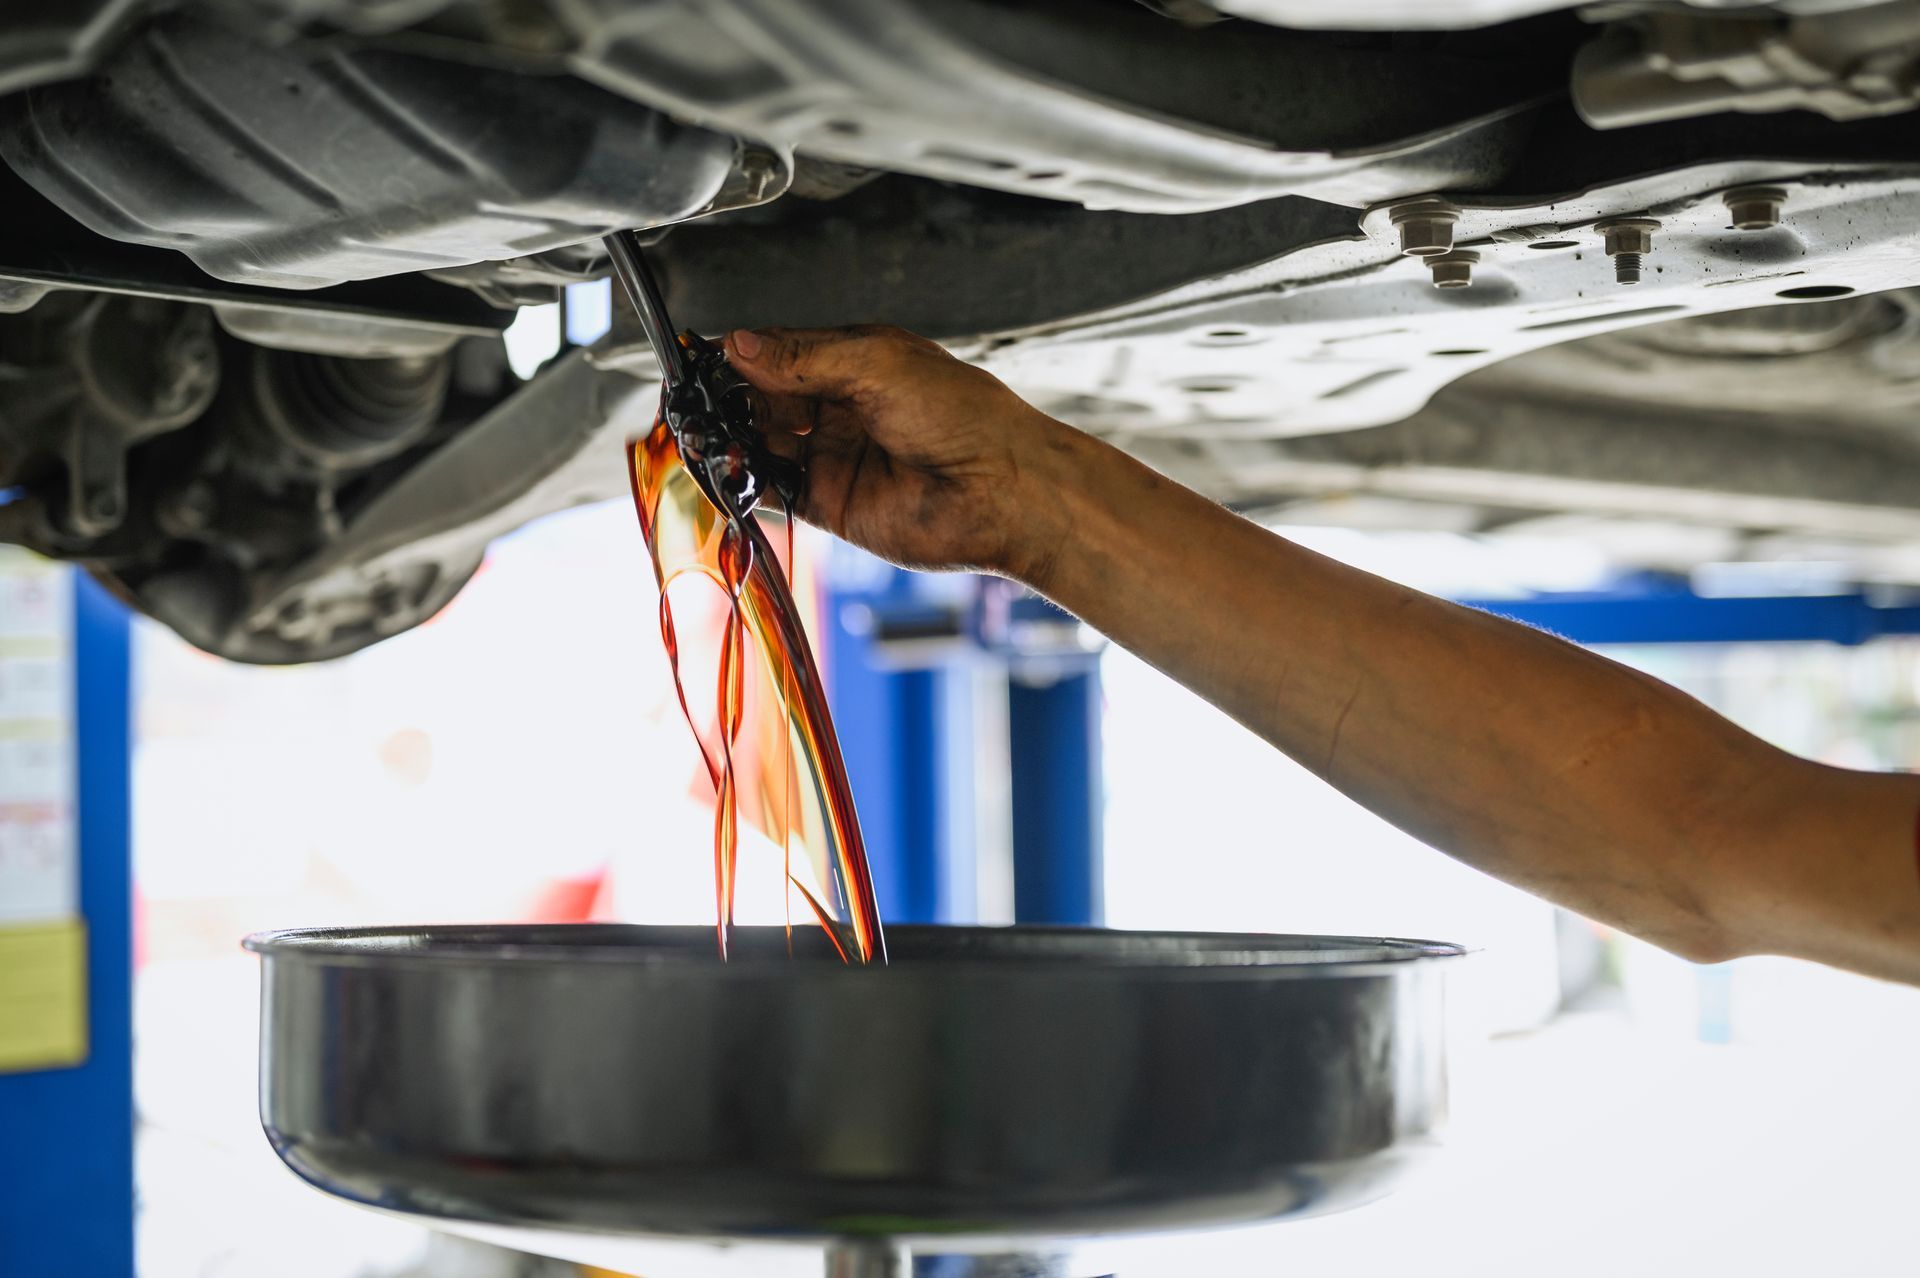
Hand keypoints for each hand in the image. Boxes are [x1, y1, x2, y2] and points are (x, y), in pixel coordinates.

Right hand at [723, 325, 1075, 581]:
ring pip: (762, 444)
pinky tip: (727, 469)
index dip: (740, 356)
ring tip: (705, 435)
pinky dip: (746, 481)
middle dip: (729, 400)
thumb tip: (739, 344)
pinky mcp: (830, 504)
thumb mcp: (876, 364)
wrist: (1002, 490)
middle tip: (695, 402)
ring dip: (731, 440)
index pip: (779, 353)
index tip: (700, 358)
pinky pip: (774, 490)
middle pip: (762, 399)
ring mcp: (833, 456)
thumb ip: (802, 357)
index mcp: (855, 361)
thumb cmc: (964, 416)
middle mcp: (840, 407)